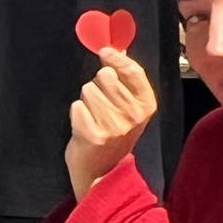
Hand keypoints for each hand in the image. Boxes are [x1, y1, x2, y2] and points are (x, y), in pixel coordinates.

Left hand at [66, 46, 157, 197]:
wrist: (103, 173)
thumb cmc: (113, 136)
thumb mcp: (128, 108)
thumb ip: (125, 79)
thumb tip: (117, 48)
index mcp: (146, 105)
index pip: (132, 71)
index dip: (116, 57)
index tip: (104, 51)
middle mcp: (133, 115)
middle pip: (104, 76)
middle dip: (97, 86)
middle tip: (101, 107)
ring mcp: (114, 125)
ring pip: (88, 90)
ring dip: (86, 101)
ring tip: (93, 119)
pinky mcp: (93, 134)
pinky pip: (76, 106)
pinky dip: (77, 114)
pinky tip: (85, 128)